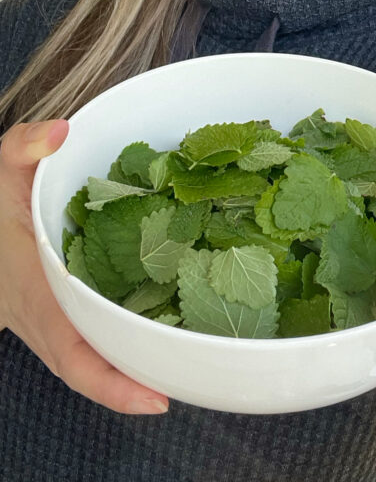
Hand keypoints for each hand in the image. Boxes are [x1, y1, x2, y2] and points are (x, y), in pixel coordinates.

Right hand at [0, 119, 168, 414]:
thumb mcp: (2, 168)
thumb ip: (25, 145)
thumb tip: (62, 132)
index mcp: (38, 295)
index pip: (74, 356)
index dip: (114, 385)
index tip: (157, 399)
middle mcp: (50, 321)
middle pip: (99, 369)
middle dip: (143, 381)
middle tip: (198, 379)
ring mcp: (56, 323)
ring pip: (100, 358)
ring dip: (141, 364)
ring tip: (197, 361)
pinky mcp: (66, 314)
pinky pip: (98, 339)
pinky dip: (130, 341)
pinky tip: (169, 328)